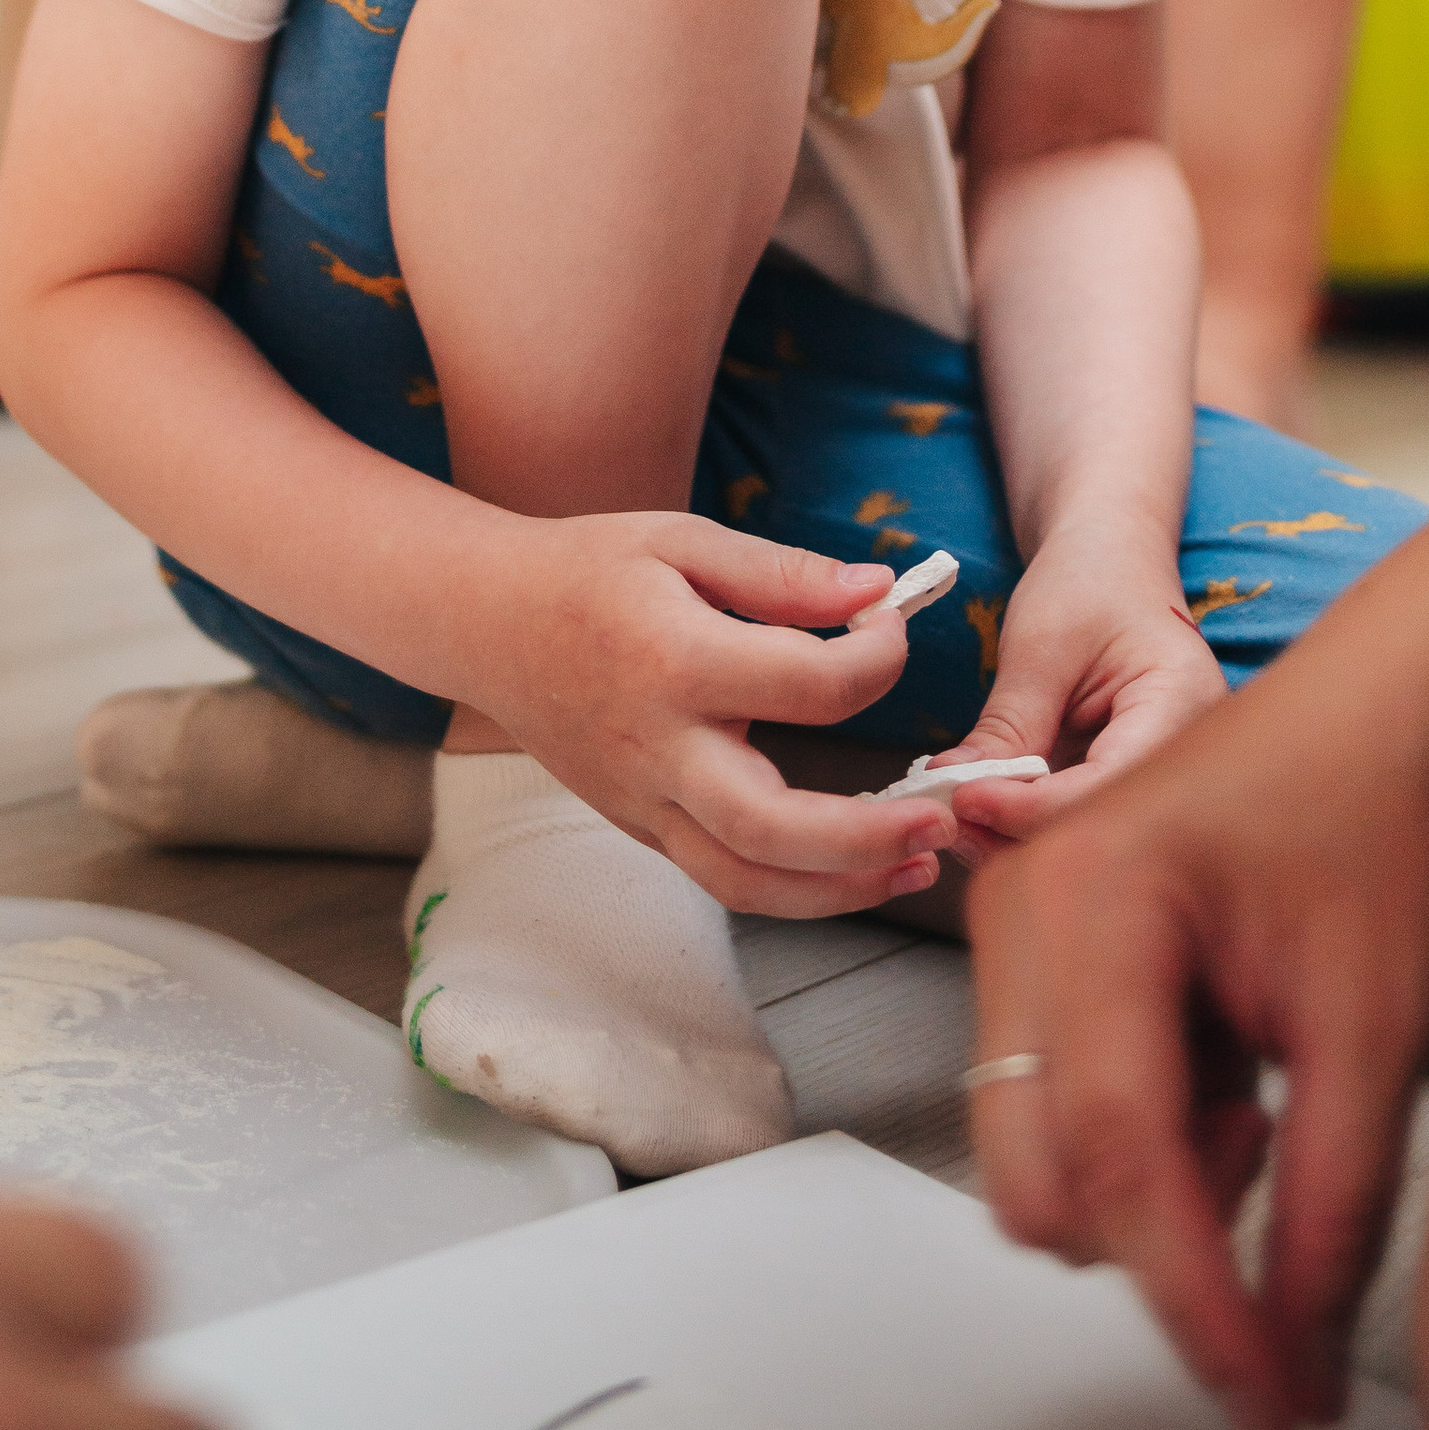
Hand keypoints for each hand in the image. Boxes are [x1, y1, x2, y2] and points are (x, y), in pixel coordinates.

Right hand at [466, 510, 960, 915]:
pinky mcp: (640, 827)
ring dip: (844, 888)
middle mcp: (657, 747)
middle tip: (941, 818)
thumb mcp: (683, 540)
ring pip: (748, 882)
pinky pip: (724, 882)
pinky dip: (797, 889)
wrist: (487, 621)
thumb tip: (877, 591)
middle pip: (772, 826)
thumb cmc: (589, 569)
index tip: (893, 624)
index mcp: (674, 661)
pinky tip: (855, 867)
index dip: (876, 657)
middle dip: (869, 833)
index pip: (806, 682)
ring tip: (917, 862)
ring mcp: (643, 801)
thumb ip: (783, 573)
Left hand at [930, 531, 1228, 845]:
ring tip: (954, 810)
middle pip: (1104, 820)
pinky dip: (1026, 814)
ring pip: (1087, 827)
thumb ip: (1010, 723)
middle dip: (1022, 830)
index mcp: (1182, 705)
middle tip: (948, 816)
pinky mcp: (1122, 779)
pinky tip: (979, 805)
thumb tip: (956, 792)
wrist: (1110, 557)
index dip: (1034, 808)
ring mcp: (1157, 771)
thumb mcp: (1042, 644)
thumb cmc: (1086, 580)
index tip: (963, 800)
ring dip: (1017, 832)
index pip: (1111, 785)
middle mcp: (1185, 754)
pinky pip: (1077, 811)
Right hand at [965, 632, 1428, 1429]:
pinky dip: (1147, 1147)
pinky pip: (1059, 1113)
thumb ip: (1331, 1205)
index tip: (1266, 1396)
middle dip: (1162, 1241)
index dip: (1194, 1303)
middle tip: (1286, 1193)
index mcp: (1094, 899)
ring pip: (1041, 1160)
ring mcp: (1020, 931)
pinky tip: (1239, 1085)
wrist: (1389, 709)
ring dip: (1154, 1192)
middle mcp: (1023, 911)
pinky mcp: (1041, 958)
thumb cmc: (1380, 810)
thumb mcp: (1381, 1022)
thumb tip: (1291, 1360)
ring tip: (1272, 1116)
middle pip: (1041, 1176)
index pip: (1116, 1158)